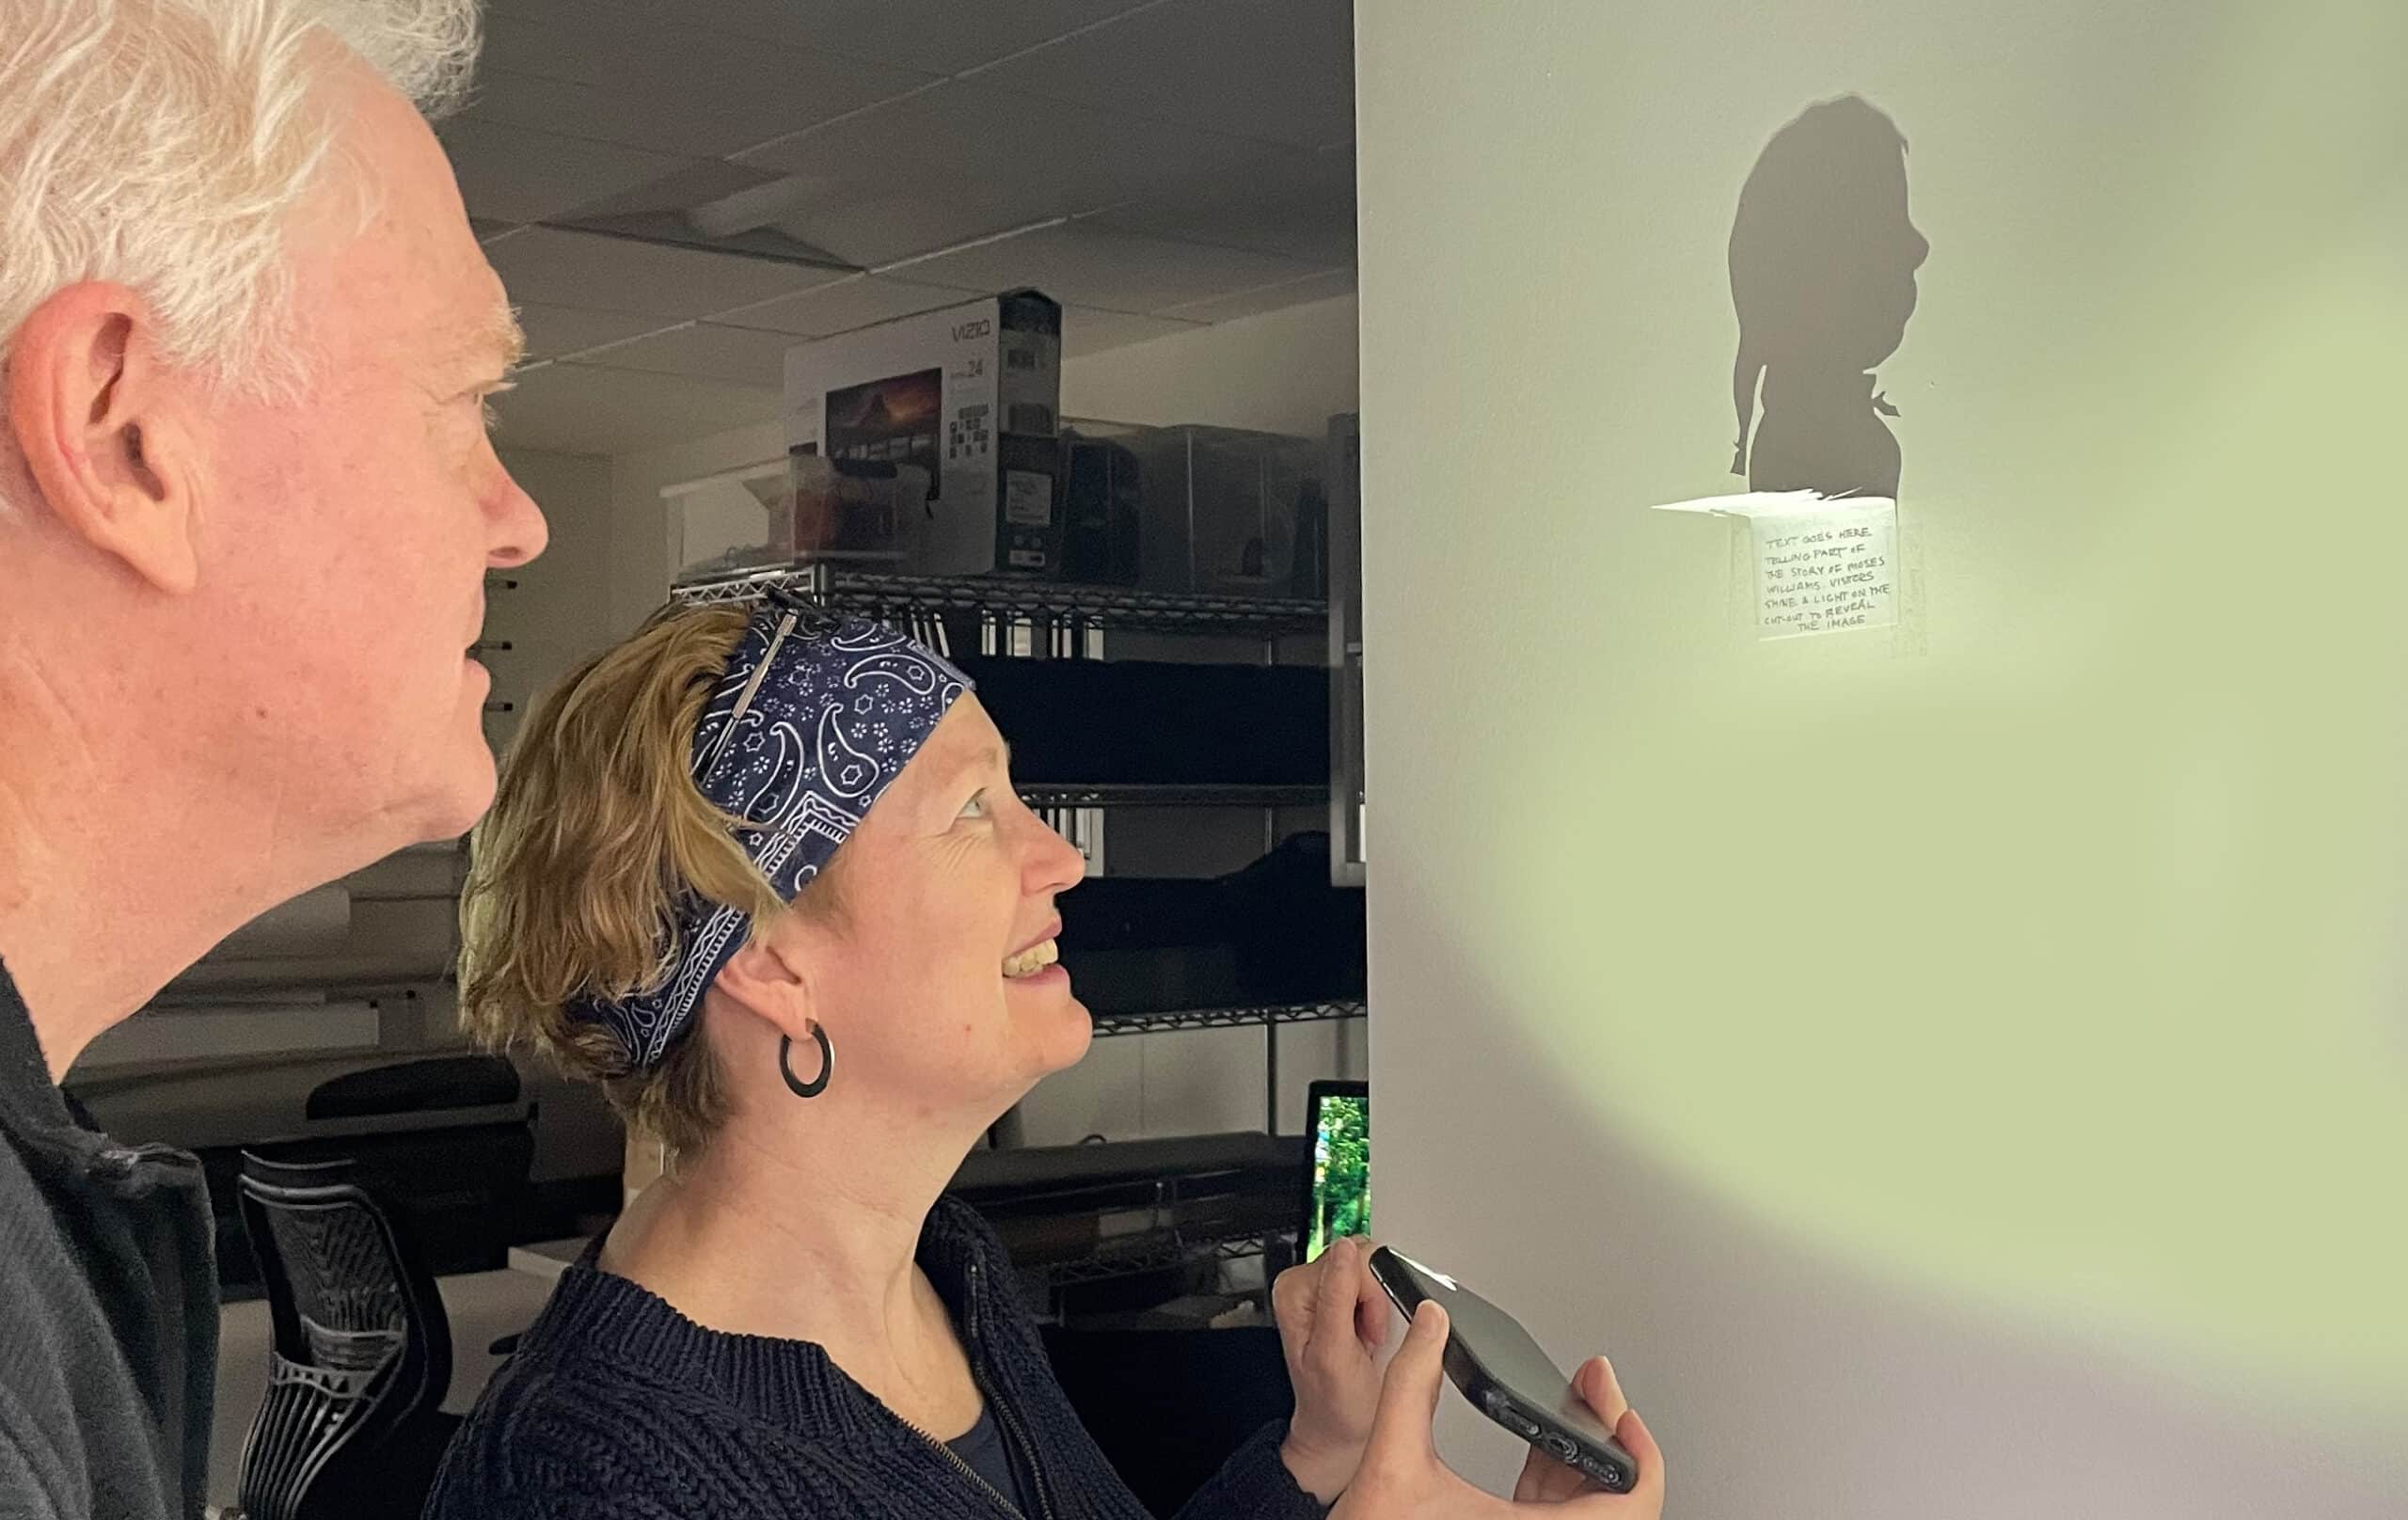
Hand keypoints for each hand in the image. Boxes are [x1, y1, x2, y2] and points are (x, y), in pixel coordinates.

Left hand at [1274, 1236, 1390, 1502]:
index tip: (1363, 1330)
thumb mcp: (1336, 1352)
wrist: (1338, 1427)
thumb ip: (1337, 1296)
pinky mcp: (1342, 1293)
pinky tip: (1366, 1335)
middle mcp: (1303, 1283)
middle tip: (1364, 1338)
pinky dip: (1380, 1311)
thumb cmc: (1334, 1402)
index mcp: (1294, 1289)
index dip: (1371, 1298)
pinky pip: (1377, 1283)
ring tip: (1364, 1340)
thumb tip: (1345, 1249)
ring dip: (1379, 1308)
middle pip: (1363, 1260)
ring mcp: (1323, 1287)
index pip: (1351, 1258)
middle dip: (1375, 1302)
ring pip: (1373, 1270)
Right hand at [1332, 1302, 1664, 1519]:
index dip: (1641, 1454)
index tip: (1622, 1410)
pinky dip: (1556, 1477)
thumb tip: (1430, 1329)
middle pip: (1613, 1500)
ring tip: (1573, 1404)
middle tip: (1594, 1386)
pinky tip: (1539, 1445)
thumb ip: (1410, 1388)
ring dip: (1582, 1455)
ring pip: (1584, 1508)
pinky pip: (1554, 1515)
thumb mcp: (1388, 1462)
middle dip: (1605, 1432)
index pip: (1630, 1506)